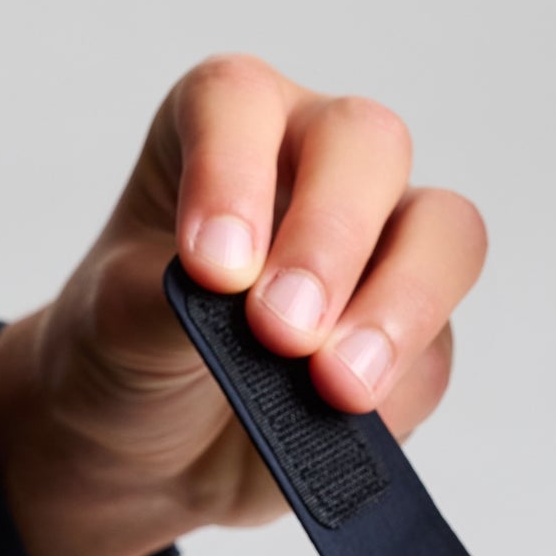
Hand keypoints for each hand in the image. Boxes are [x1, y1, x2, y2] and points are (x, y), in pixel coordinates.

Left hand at [0, 55, 486, 555]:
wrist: (146, 453)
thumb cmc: (124, 351)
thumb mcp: (112, 323)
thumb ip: (166, 300)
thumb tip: (239, 301)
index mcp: (225, 130)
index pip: (238, 102)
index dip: (230, 171)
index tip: (212, 266)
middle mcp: (313, 164)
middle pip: (367, 146)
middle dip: (332, 238)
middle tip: (282, 329)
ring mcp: (378, 245)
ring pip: (442, 233)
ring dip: (400, 306)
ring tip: (339, 385)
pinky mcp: (413, 333)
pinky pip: (436, 348)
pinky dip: (399, 387)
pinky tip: (346, 421)